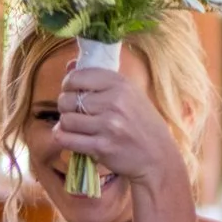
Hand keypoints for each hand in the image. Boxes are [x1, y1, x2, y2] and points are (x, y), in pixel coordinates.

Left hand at [52, 64, 186, 194]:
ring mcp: (108, 125)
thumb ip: (100, 81)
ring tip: (77, 128)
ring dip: (65, 125)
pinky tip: (71, 139)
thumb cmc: (142, 124)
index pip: (76, 77)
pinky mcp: (102, 147)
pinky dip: (63, 139)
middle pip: (67, 99)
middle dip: (65, 107)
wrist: (158, 157)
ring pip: (66, 120)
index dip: (68, 85)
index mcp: (120, 84)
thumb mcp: (129, 94)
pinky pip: (66, 139)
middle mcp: (115, 101)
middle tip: (75, 114)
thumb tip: (69, 65)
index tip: (72, 92)